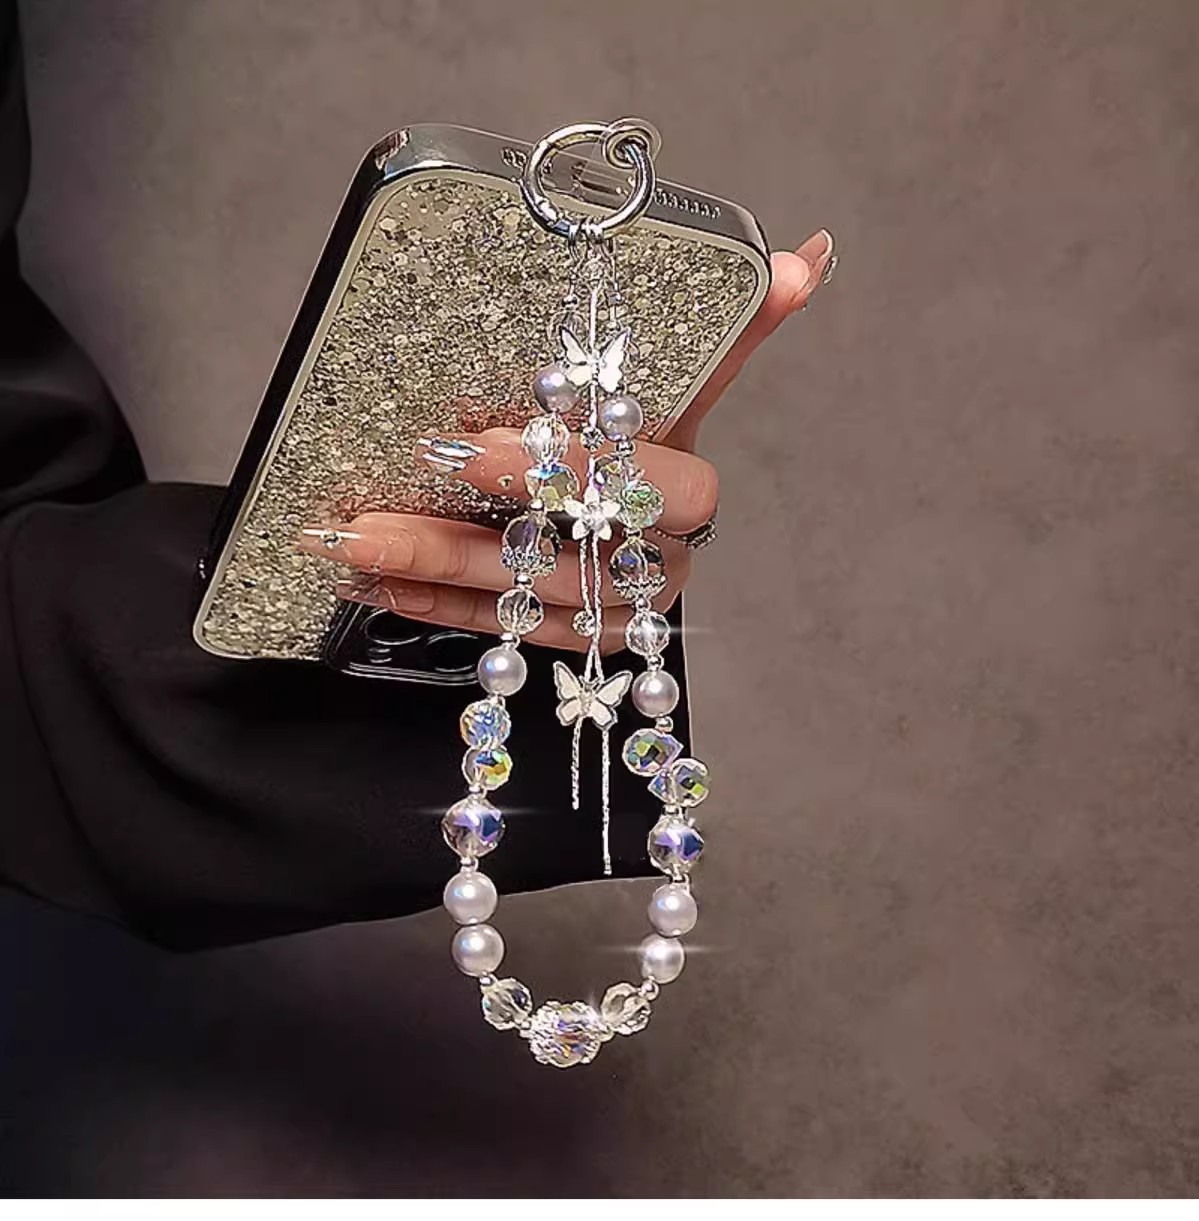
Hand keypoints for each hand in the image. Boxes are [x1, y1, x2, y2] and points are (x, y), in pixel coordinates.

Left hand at [299, 230, 835, 651]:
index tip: (474, 438)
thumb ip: (733, 328)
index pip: (649, 487)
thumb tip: (804, 256)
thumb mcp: (680, 380)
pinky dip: (440, 608)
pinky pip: (507, 637)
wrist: (636, 512)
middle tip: (386, 511)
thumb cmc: (646, 434)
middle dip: (476, 536)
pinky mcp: (573, 638)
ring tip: (358, 542)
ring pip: (528, 602)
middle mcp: (660, 560)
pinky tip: (380, 582)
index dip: (567, 468)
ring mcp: (615, 609)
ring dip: (439, 572)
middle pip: (576, 560)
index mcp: (687, 492)